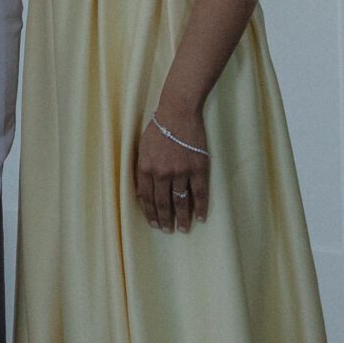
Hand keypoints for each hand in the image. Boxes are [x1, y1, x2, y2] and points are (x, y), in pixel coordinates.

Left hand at [135, 100, 208, 233]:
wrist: (178, 112)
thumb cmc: (159, 126)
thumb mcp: (142, 146)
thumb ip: (143, 167)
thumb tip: (143, 187)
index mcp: (145, 167)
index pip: (146, 197)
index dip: (150, 212)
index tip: (153, 223)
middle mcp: (161, 173)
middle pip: (162, 203)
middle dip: (164, 220)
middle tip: (167, 231)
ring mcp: (180, 172)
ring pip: (180, 202)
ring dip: (182, 218)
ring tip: (184, 229)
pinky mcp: (198, 168)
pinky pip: (199, 193)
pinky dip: (200, 208)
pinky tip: (201, 218)